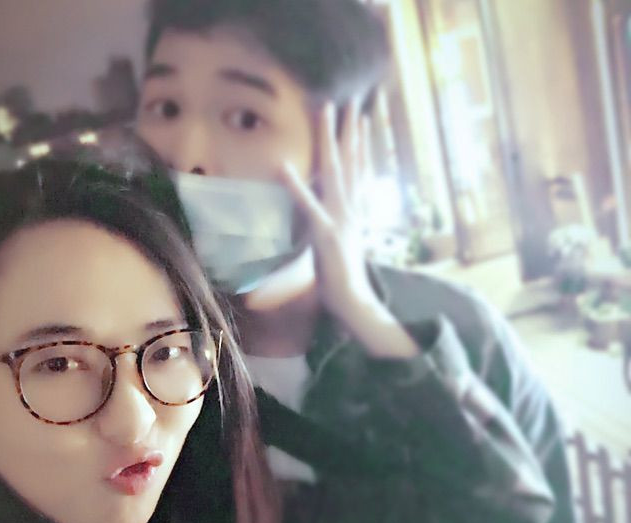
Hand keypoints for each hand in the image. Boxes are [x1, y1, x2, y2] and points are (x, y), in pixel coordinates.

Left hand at [281, 101, 418, 358]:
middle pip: (351, 161)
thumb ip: (340, 225)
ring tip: (328, 110)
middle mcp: (352, 208)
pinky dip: (296, 185)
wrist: (354, 300)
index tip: (359, 119)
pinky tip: (284, 165)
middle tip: (350, 100)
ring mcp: (341, 218)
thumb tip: (334, 215)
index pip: (358, 171)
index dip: (358, 144)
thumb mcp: (343, 245)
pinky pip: (308, 204)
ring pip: (336, 171)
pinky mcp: (326, 232)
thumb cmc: (345, 277)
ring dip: (331, 139)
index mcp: (356, 211)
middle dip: (350, 129)